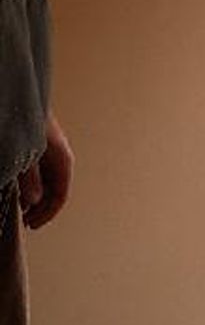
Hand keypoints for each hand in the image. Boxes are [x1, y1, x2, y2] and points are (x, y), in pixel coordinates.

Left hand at [18, 114, 72, 230]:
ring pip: (48, 183)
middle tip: (26, 222)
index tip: (32, 225)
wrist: (21, 99)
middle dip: (42, 209)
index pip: (61, 195)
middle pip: (56, 191)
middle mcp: (60, 157)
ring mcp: (51, 153)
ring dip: (36, 199)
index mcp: (63, 159)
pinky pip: (41, 174)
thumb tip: (33, 202)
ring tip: (22, 210)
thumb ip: (30, 180)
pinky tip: (20, 191)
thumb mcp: (26, 155)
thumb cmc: (27, 122)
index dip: (48, 213)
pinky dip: (33, 187)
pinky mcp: (41, 148)